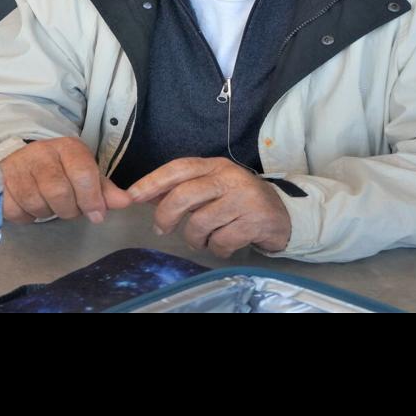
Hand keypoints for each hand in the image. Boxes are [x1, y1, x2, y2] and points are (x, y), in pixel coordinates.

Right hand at [1, 136, 132, 223]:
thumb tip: (126, 201)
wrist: (21, 164)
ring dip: (48, 213)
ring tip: (49, 205)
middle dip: (69, 209)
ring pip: (37, 203)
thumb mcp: (85, 176)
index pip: (83, 173)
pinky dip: (28, 216)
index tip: (97, 214)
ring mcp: (17, 167)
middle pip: (59, 192)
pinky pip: (17, 211)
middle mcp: (41, 152)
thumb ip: (104, 191)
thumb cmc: (59, 172)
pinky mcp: (0, 184)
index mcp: (67, 148)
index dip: (92, 199)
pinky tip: (31, 206)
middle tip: (69, 209)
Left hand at [127, 157, 290, 257]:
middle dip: (166, 216)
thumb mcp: (213, 189)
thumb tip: (146, 197)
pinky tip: (225, 245)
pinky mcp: (255, 221)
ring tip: (204, 240)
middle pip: (184, 195)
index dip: (152, 182)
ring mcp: (244, 199)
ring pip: (200, 224)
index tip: (132, 196)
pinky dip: (217, 249)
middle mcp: (229, 178)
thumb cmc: (239, 202)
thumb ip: (183, 191)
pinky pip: (221, 242)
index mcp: (215, 166)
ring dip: (195, 239)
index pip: (178, 169)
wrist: (283, 215)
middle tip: (161, 229)